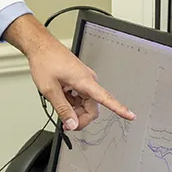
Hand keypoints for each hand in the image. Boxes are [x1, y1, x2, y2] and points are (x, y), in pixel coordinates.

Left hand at [3, 15, 134, 130]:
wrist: (40, 46)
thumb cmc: (45, 61)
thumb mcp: (50, 89)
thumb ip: (62, 109)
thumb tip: (72, 123)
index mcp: (85, 81)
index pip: (106, 98)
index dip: (120, 109)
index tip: (131, 115)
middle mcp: (88, 80)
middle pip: (92, 108)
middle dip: (80, 118)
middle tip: (67, 124)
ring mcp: (83, 80)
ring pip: (85, 104)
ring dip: (74, 111)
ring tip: (59, 106)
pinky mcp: (78, 80)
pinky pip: (80, 98)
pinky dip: (71, 103)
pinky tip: (61, 99)